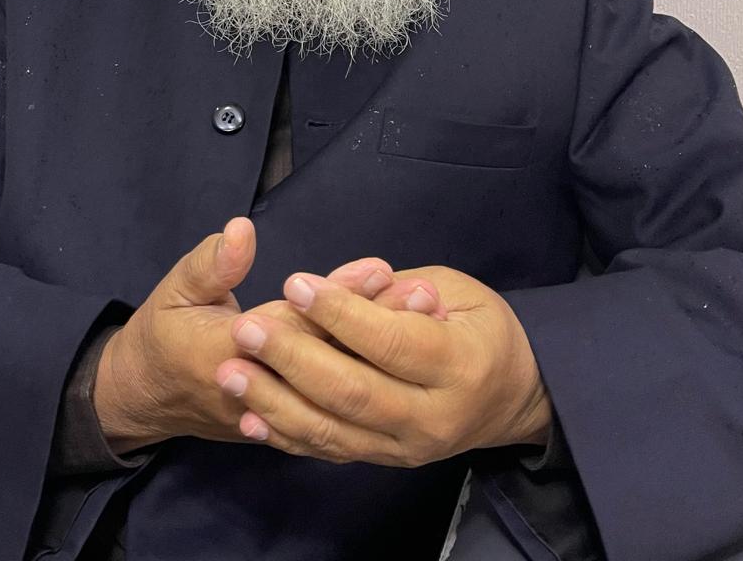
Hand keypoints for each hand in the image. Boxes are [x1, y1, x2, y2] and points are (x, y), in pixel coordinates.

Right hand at [92, 220, 408, 453]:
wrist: (147, 398)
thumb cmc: (162, 334)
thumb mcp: (174, 289)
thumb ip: (210, 263)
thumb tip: (241, 230)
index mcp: (230, 355)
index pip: (297, 324)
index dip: (340, 297)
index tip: (382, 268)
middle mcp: (263, 393)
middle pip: (331, 358)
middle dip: (381, 324)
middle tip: (426, 294)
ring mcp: (279, 417)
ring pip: (342, 390)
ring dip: (386, 357)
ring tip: (428, 321)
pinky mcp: (289, 427)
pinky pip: (339, 415)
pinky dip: (375, 391)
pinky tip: (407, 366)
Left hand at [213, 262, 549, 462]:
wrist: (510, 396)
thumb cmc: (479, 326)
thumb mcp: (456, 288)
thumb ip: (400, 291)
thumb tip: (351, 287)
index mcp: (458, 363)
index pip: (392, 342)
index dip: (341, 314)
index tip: (295, 282)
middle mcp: (432, 416)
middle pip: (355, 392)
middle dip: (294, 360)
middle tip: (246, 329)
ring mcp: (406, 447)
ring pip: (335, 431)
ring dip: (276, 404)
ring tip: (233, 372)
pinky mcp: (384, 460)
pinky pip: (330, 451)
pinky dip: (287, 436)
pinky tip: (250, 417)